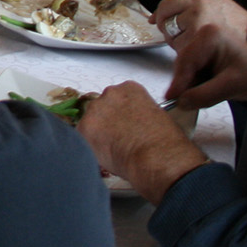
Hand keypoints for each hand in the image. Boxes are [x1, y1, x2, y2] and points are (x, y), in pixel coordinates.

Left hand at [76, 82, 209, 204]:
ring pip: (90, 122)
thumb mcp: (158, 117)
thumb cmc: (165, 143)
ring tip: (112, 150)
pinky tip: (104, 156)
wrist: (157, 158)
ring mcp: (95, 110)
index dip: (120, 114)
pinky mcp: (84, 128)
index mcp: (130, 89)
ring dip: (97, 134)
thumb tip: (134, 124)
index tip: (123, 124)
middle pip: (101, 107)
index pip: (118, 97)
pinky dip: (89, 147)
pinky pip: (82, 138)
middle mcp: (110, 94)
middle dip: (106, 122)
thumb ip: (139, 113)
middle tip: (116, 138)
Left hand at [153, 0, 246, 50]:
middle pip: (165, 14)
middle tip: (176, 35)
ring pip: (170, 32)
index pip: (169, 2)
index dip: (161, 14)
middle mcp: (198, 3)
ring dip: (177, 41)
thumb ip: (189, 6)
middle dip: (166, 27)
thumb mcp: (216, 5)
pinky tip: (199, 52)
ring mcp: (197, 19)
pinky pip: (178, 46)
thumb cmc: (238, 27)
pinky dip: (185, 52)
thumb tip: (155, 18)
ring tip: (194, 44)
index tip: (157, 21)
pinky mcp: (197, 37)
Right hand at [166, 20, 246, 108]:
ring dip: (192, 86)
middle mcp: (205, 36)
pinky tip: (205, 93)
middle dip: (185, 84)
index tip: (172, 98)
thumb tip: (180, 102)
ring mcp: (206, 45)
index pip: (185, 60)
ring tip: (199, 99)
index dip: (178, 81)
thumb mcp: (231, 86)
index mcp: (209, 35)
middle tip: (183, 104)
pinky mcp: (209, 56)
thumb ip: (203, 95)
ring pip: (189, 70)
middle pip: (184, 64)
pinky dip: (197, 85)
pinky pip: (195, 72)